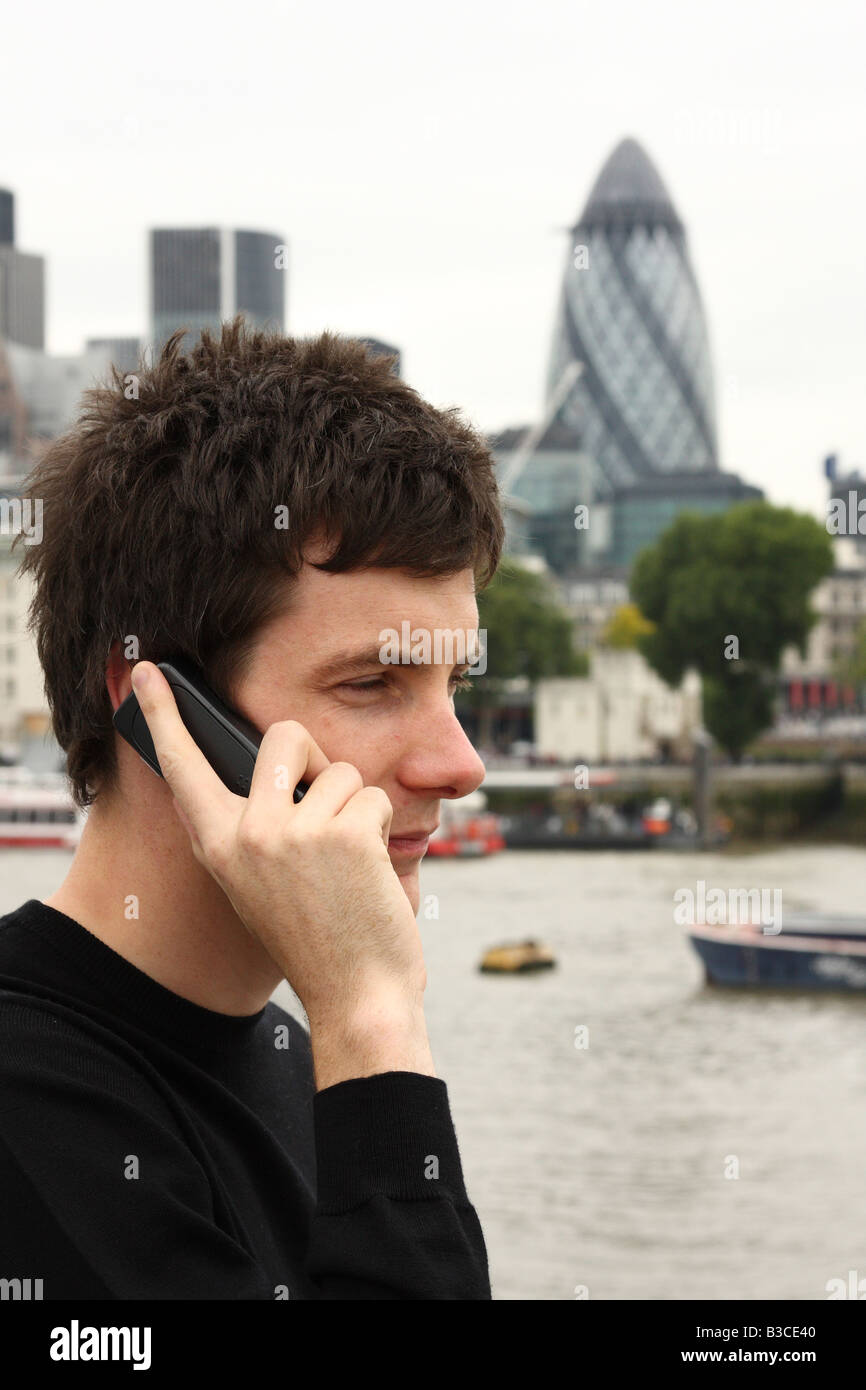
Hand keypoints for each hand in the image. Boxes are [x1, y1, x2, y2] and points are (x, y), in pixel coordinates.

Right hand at [128, 661, 428, 1033]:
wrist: (357, 994)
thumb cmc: (316, 937)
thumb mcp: (257, 883)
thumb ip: (254, 828)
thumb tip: (276, 769)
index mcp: (217, 844)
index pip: (182, 766)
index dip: (162, 714)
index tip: (146, 671)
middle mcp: (247, 832)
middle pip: (284, 735)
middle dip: (315, 756)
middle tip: (323, 805)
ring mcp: (293, 832)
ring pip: (341, 772)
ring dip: (355, 811)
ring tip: (346, 865)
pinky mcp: (342, 835)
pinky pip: (371, 798)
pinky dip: (380, 830)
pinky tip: (368, 874)